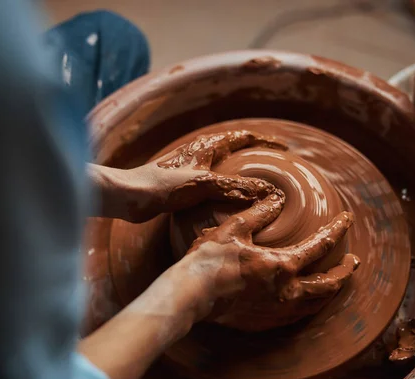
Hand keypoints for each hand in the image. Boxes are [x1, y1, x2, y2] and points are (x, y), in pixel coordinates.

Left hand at [126, 130, 286, 221]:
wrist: (129, 197)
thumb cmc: (162, 185)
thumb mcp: (205, 184)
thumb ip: (237, 187)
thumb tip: (270, 191)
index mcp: (208, 146)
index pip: (245, 137)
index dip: (266, 141)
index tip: (285, 149)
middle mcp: (202, 153)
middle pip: (237, 150)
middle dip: (257, 156)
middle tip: (276, 168)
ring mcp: (193, 168)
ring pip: (225, 167)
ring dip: (242, 173)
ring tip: (259, 186)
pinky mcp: (184, 185)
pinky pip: (214, 183)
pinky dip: (228, 189)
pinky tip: (231, 204)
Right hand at [173, 192, 359, 321]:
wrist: (193, 294)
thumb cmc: (210, 259)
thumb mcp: (235, 228)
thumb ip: (260, 213)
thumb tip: (277, 199)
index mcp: (283, 266)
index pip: (321, 245)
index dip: (337, 229)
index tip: (347, 219)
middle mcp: (287, 292)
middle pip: (329, 284)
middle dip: (345, 272)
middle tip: (353, 261)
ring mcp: (277, 310)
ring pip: (317, 303)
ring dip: (331, 290)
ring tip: (335, 281)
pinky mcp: (265, 321)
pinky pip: (298, 315)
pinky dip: (310, 304)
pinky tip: (306, 298)